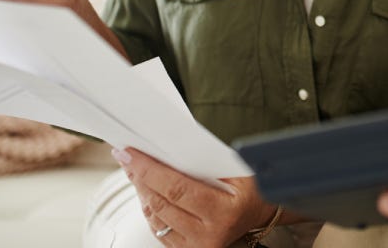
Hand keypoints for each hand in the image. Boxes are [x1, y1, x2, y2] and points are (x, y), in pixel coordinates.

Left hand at [114, 147, 276, 246]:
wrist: (260, 212)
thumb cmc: (251, 187)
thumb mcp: (238, 170)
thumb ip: (206, 162)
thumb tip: (168, 149)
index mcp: (225, 212)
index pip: (177, 189)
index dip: (150, 170)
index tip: (131, 154)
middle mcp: (209, 234)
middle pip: (161, 203)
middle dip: (139, 177)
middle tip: (127, 157)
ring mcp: (197, 246)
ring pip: (155, 217)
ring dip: (141, 191)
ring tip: (135, 170)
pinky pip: (158, 228)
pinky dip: (149, 207)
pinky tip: (146, 191)